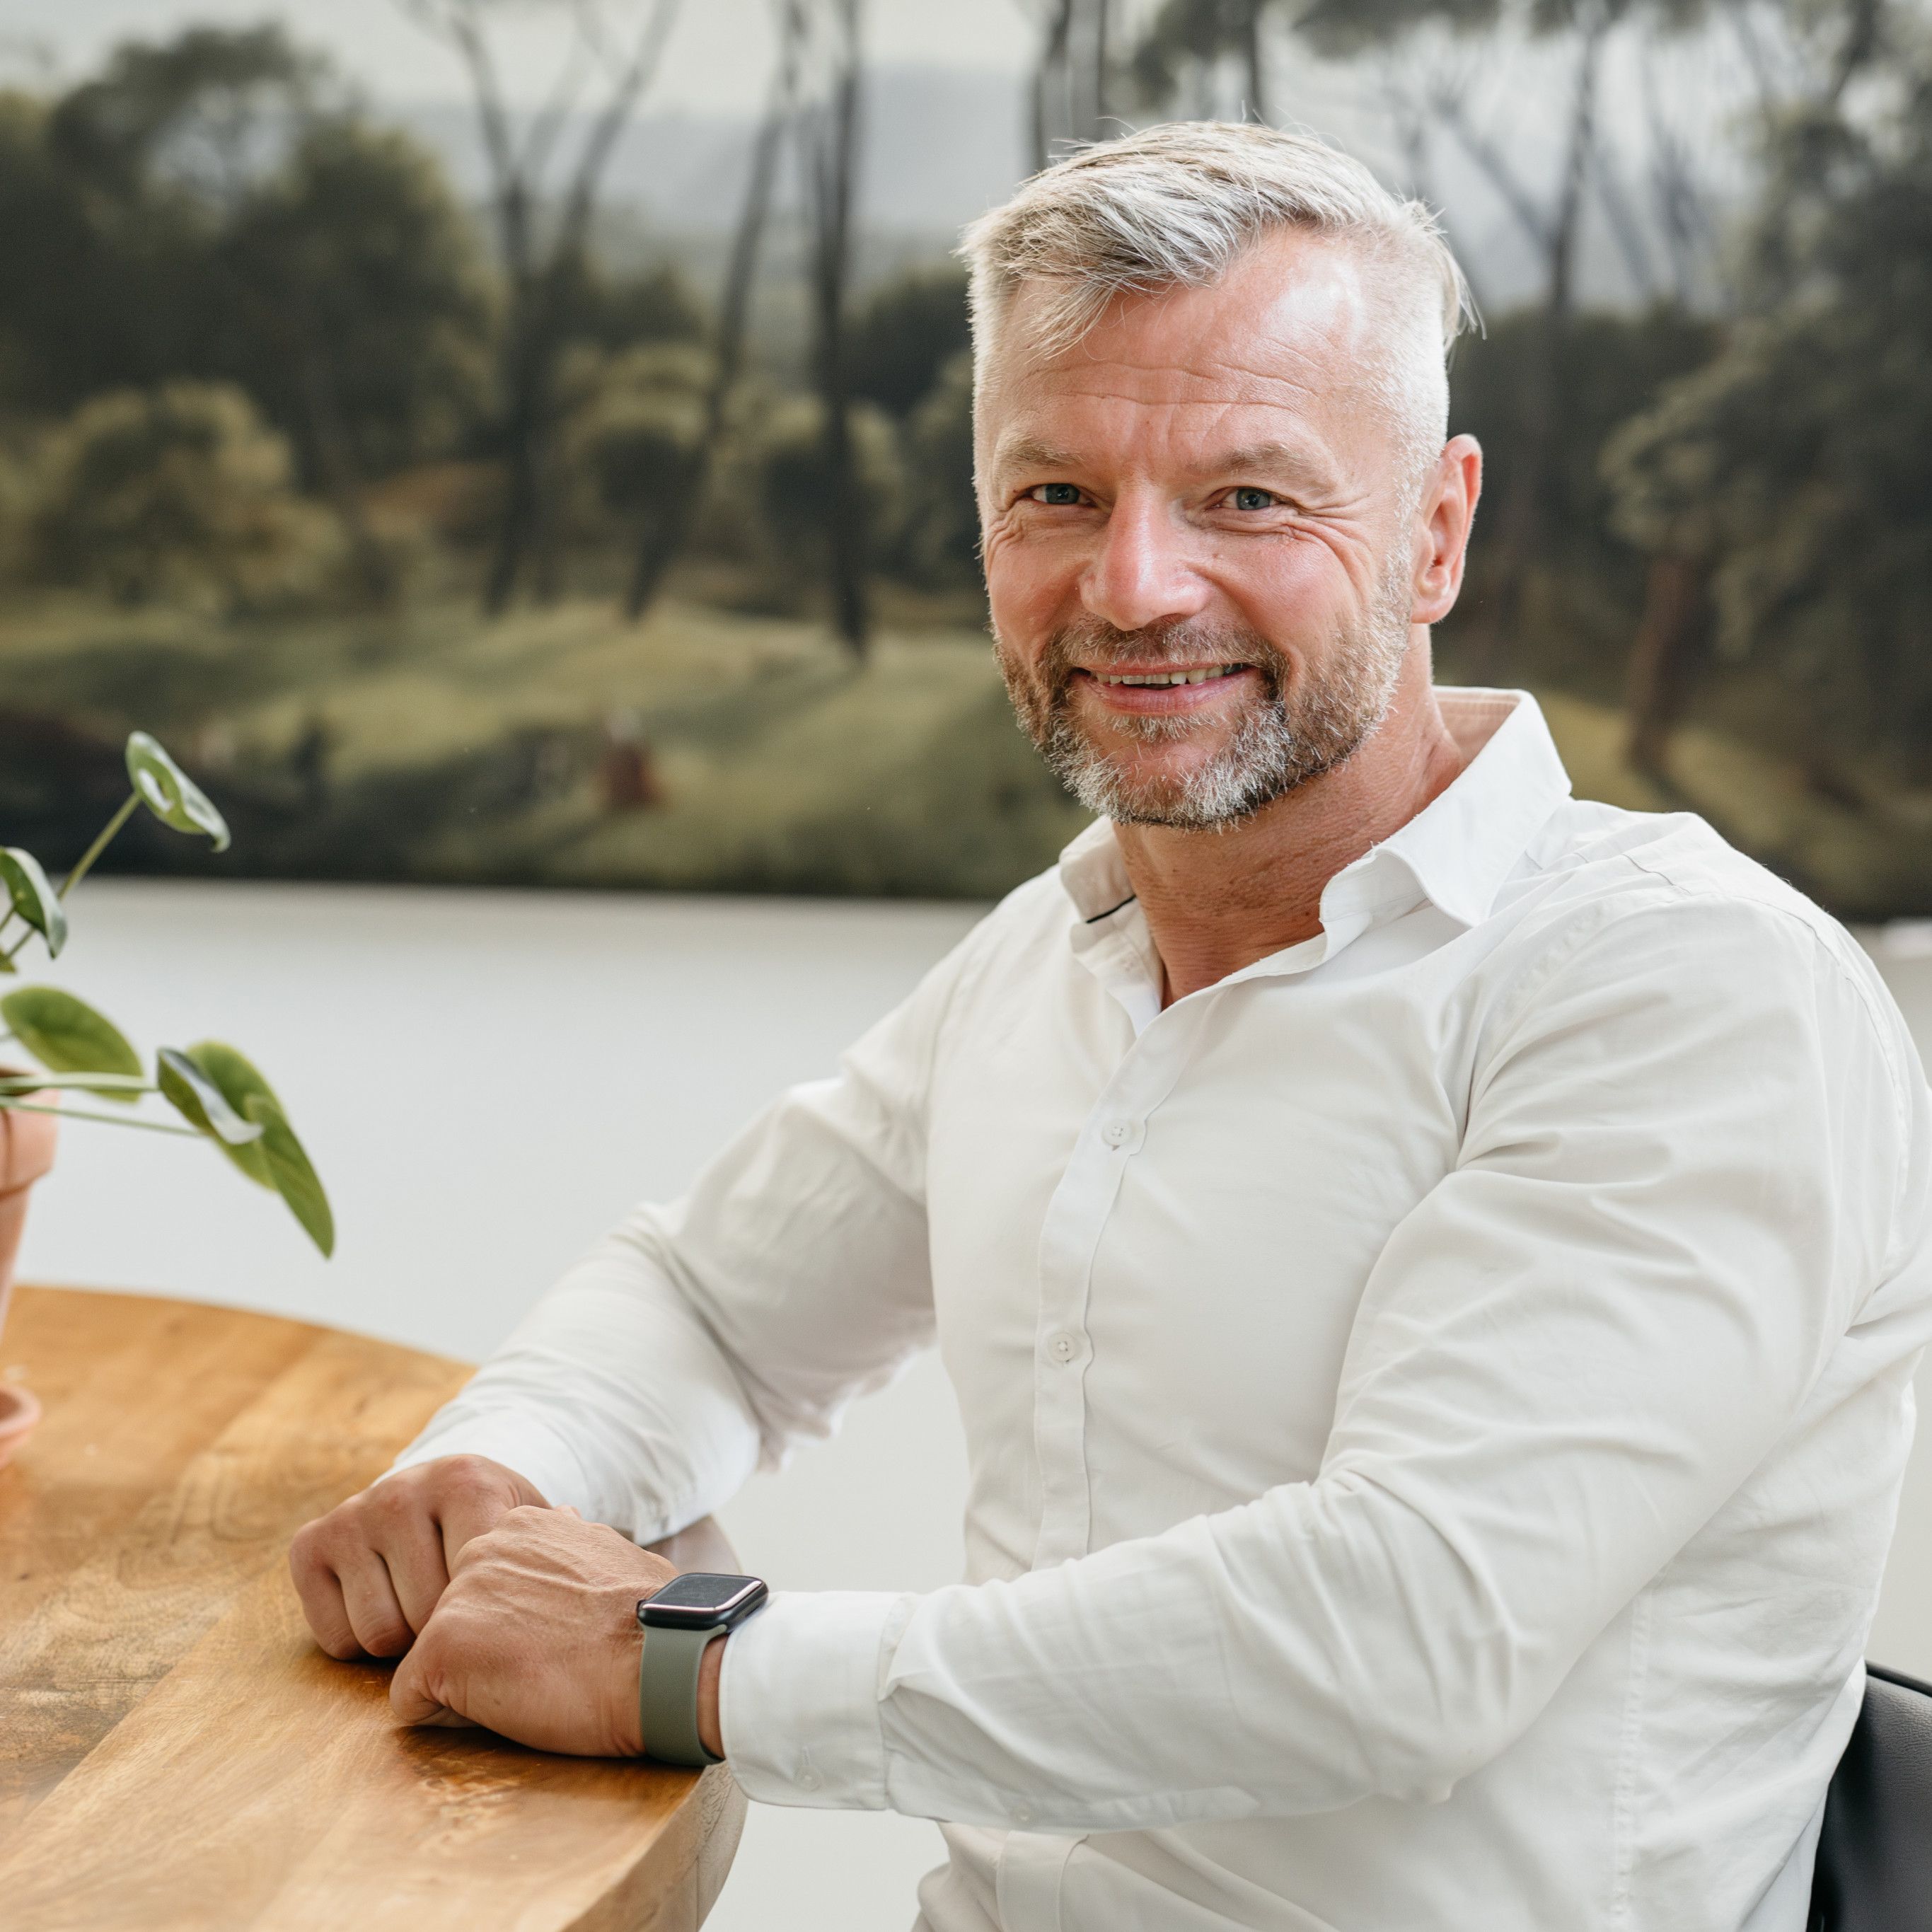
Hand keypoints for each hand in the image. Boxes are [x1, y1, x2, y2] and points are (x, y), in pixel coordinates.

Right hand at [290, 1453, 548, 1658]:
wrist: (444, 1497)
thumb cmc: (500, 1529)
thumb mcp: (532, 1531)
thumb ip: (552, 1550)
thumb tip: (575, 1552)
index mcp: (466, 1480)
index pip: (477, 1587)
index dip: (492, 1615)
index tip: (506, 1608)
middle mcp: (401, 1489)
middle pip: (428, 1618)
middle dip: (449, 1630)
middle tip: (459, 1610)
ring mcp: (352, 1514)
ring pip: (381, 1635)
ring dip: (406, 1639)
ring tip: (423, 1605)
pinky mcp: (309, 1546)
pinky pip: (337, 1639)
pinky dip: (361, 1642)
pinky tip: (384, 1604)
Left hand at [390, 1504, 678, 1755]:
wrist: (663, 1659)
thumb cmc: (653, 1620)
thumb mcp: (611, 1554)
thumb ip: (569, 1545)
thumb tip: (563, 1519)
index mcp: (522, 1524)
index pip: (487, 1587)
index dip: (517, 1626)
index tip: (556, 1640)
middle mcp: (479, 1548)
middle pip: (455, 1620)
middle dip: (486, 1650)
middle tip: (546, 1666)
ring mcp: (455, 1597)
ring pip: (435, 1659)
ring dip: (471, 1682)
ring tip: (533, 1685)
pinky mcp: (440, 1649)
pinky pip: (413, 1701)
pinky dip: (449, 1718)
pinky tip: (508, 1709)